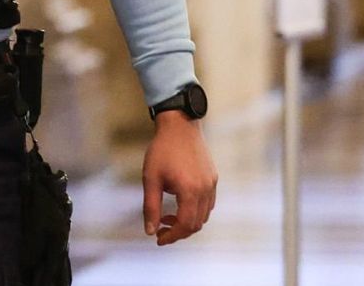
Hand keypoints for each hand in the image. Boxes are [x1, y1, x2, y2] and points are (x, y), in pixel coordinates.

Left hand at [141, 112, 217, 244]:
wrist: (179, 125)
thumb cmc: (162, 150)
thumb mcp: (150, 178)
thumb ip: (151, 206)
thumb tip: (149, 230)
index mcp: (190, 191)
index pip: (186, 225)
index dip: (172, 236)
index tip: (158, 238)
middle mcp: (206, 190)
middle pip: (197, 223)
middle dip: (179, 231)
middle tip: (160, 229)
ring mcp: (212, 184)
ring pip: (204, 215)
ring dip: (187, 221)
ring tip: (167, 216)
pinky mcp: (213, 178)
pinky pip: (208, 203)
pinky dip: (195, 210)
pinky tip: (179, 203)